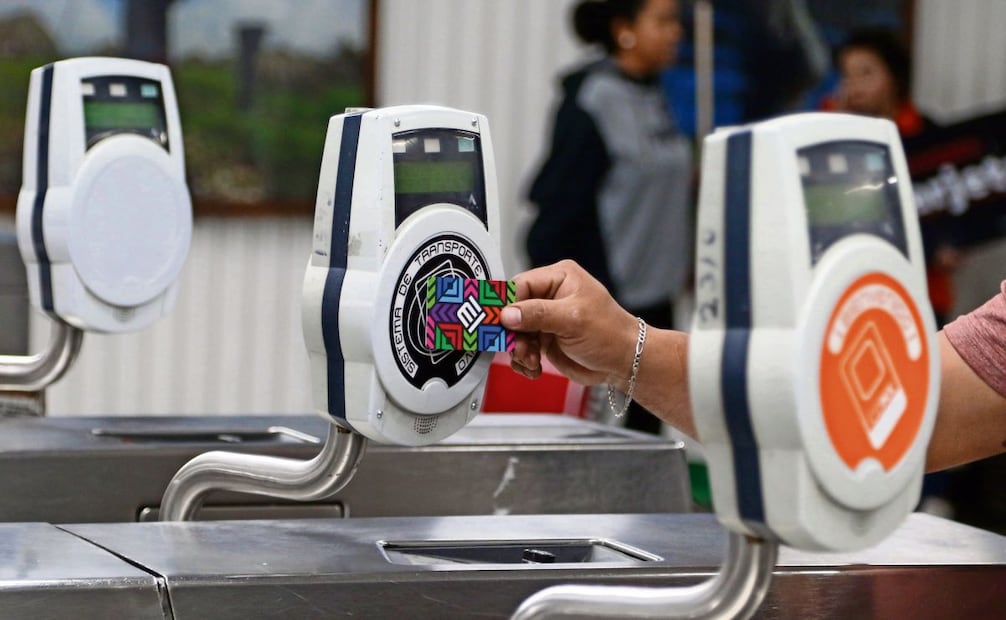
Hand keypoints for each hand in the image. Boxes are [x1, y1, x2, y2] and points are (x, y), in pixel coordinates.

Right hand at [500, 260, 638, 387]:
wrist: (624, 362)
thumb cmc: (609, 333)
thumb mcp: (573, 319)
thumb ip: (538, 314)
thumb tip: (506, 314)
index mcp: (558, 278)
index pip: (520, 285)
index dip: (507, 304)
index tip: (499, 323)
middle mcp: (549, 296)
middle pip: (513, 310)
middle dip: (513, 333)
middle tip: (518, 348)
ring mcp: (545, 319)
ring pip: (514, 332)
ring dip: (518, 350)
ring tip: (531, 361)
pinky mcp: (544, 339)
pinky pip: (521, 348)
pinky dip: (523, 360)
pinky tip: (534, 368)